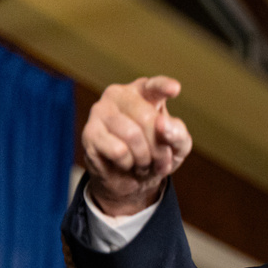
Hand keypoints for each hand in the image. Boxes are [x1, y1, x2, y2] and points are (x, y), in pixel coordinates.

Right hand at [82, 76, 191, 215]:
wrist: (131, 180)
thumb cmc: (156, 156)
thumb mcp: (177, 147)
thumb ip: (178, 134)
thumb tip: (164, 125)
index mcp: (144, 93)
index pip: (154, 86)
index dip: (164, 87)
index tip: (175, 89)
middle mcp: (120, 95)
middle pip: (147, 118)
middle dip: (158, 148)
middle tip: (157, 160)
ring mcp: (101, 111)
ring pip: (132, 135)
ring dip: (144, 159)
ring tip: (142, 163)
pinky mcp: (89, 132)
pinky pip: (118, 151)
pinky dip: (128, 164)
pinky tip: (125, 164)